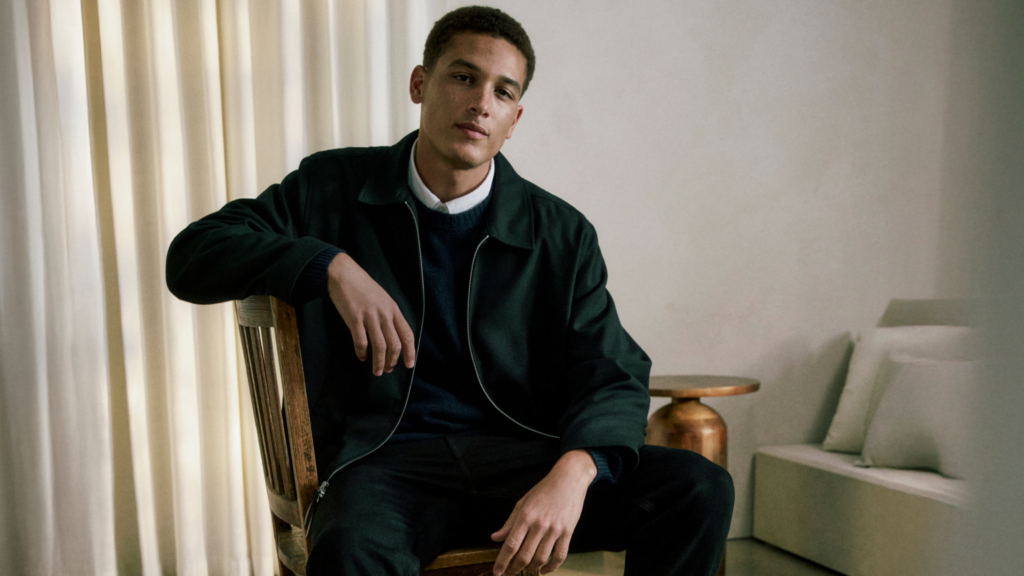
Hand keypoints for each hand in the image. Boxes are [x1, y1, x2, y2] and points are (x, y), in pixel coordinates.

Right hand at [327, 252, 414, 375]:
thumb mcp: (383, 300)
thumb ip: (390, 316)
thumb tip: (394, 338)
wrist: (344, 275)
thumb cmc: (364, 288)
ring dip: (379, 362)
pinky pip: (361, 341)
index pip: (407, 334)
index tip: (409, 365)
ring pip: (379, 346)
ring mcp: (369, 316)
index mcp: (393, 310)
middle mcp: (384, 314)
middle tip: (388, 370)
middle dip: (392, 361)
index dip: (410, 352)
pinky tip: (361, 357)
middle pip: (394, 344)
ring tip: (377, 371)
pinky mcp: (354, 318)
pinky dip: (362, 352)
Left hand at [490, 450, 596, 574]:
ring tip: (524, 571)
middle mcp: (539, 525)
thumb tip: (495, 538)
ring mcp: (555, 529)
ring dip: (531, 569)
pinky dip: (551, 567)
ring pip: (540, 558)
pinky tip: (544, 570)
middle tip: (508, 574)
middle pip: (524, 555)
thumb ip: (509, 522)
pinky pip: (560, 556)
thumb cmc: (544, 490)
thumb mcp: (523, 503)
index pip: (510, 545)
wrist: (568, 479)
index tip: (497, 572)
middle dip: (514, 569)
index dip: (502, 561)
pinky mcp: (568, 532)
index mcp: (525, 516)